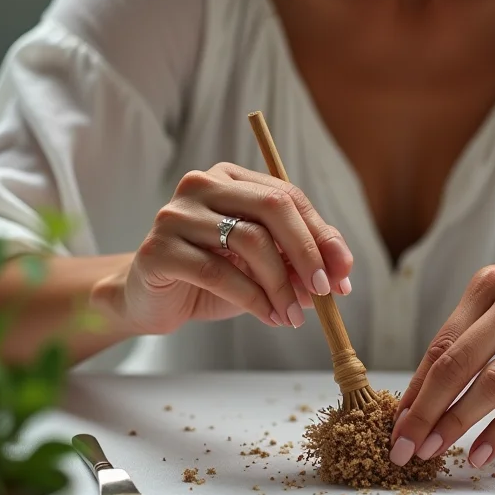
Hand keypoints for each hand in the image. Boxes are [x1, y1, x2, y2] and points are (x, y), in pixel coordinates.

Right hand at [91, 162, 352, 334]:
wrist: (151, 301)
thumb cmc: (214, 276)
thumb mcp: (264, 263)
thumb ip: (299, 257)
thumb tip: (341, 272)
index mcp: (231, 178)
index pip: (288, 195)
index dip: (322, 235)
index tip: (343, 272)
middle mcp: (202, 185)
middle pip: (272, 207)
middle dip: (308, 252)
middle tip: (326, 292)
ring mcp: (176, 215)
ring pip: (250, 241)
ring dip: (282, 284)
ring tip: (293, 315)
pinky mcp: (158, 249)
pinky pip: (219, 273)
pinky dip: (254, 299)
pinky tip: (270, 316)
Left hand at [390, 254, 494, 468]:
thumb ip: (466, 333)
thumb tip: (422, 392)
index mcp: (487, 286)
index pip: (442, 344)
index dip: (416, 387)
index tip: (397, 422)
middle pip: (459, 364)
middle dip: (426, 409)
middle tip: (405, 444)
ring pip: (493, 384)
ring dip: (457, 422)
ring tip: (434, 450)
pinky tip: (481, 452)